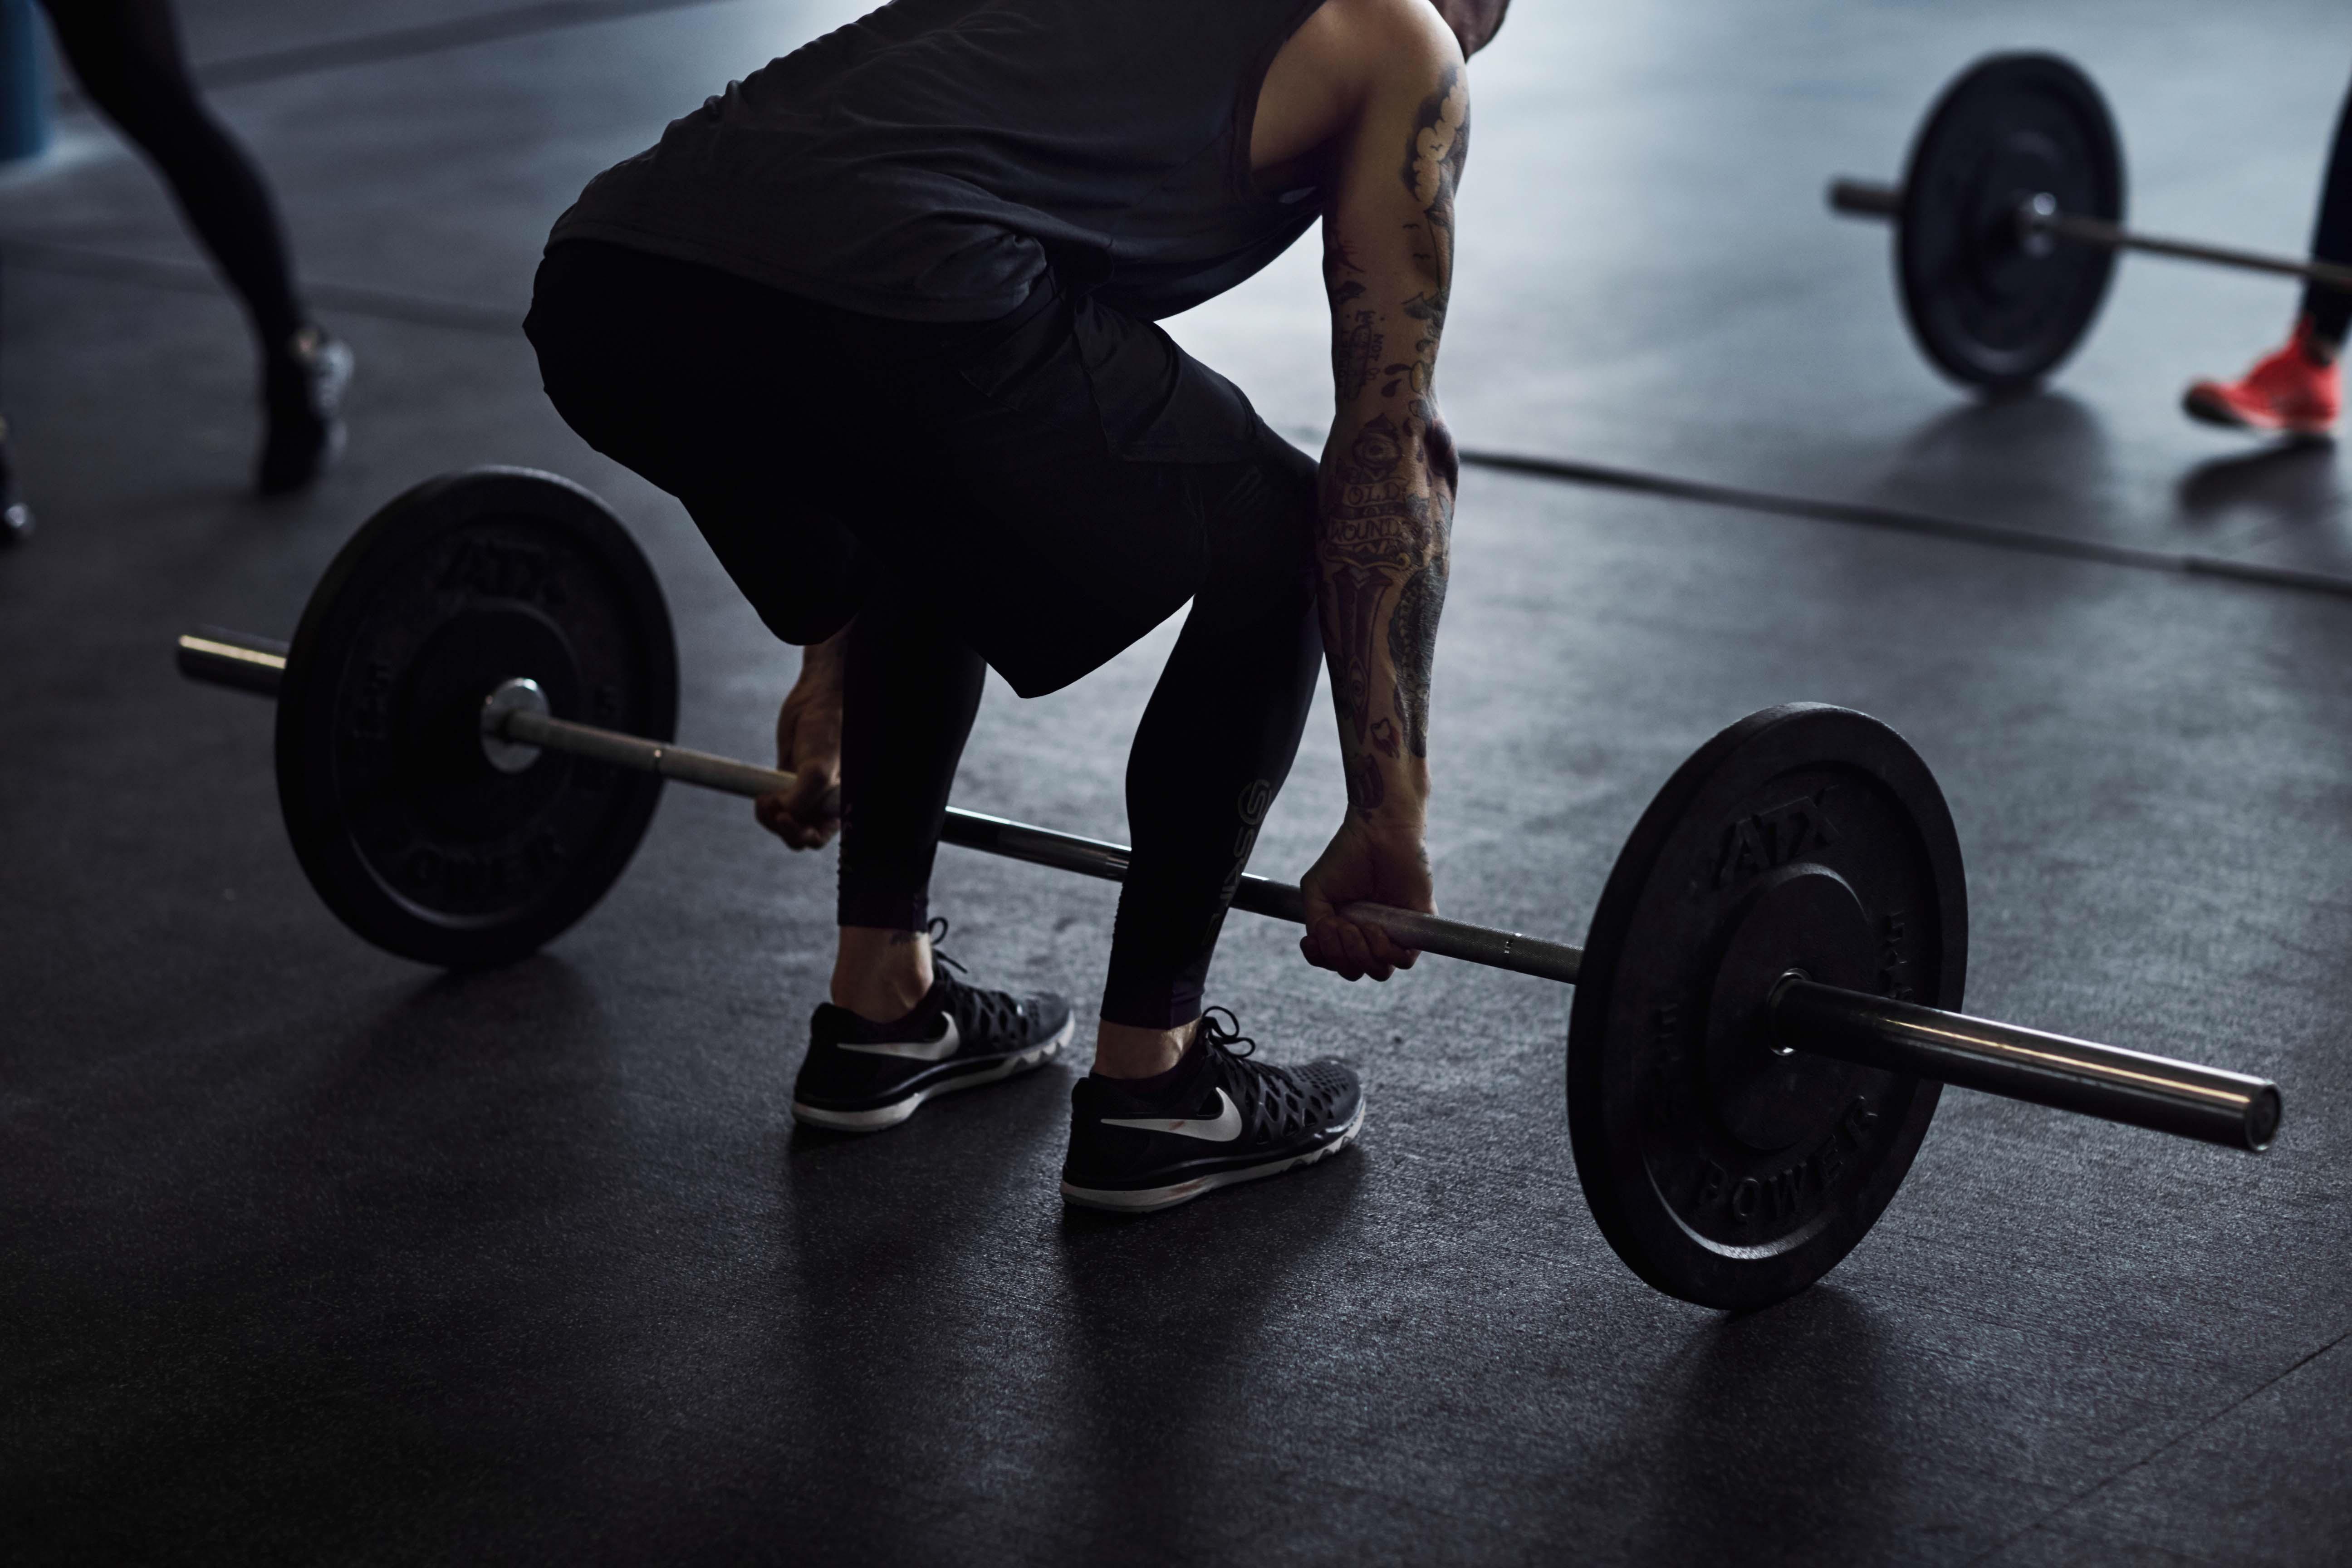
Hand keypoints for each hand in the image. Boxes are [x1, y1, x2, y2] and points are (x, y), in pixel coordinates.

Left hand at [753, 641, 844, 849]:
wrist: (818, 698)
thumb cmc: (830, 731)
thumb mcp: (819, 769)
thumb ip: (804, 797)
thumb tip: (784, 814)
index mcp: (839, 805)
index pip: (818, 836)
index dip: (801, 835)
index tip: (784, 818)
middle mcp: (822, 802)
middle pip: (798, 833)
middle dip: (782, 827)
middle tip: (769, 808)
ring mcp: (804, 791)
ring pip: (782, 820)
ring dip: (769, 816)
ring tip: (762, 800)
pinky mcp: (787, 779)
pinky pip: (773, 802)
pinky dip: (764, 804)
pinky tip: (761, 795)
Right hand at [1297, 814, 1433, 980]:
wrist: (1380, 831)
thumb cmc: (1347, 855)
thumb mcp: (1316, 891)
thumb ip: (1314, 923)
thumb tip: (1321, 948)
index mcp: (1346, 927)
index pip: (1334, 962)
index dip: (1322, 959)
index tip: (1312, 940)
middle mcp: (1369, 934)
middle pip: (1354, 972)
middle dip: (1340, 955)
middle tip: (1339, 925)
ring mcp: (1393, 932)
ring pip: (1378, 972)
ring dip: (1361, 953)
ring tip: (1358, 926)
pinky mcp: (1415, 928)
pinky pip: (1404, 962)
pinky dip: (1386, 950)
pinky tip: (1376, 926)